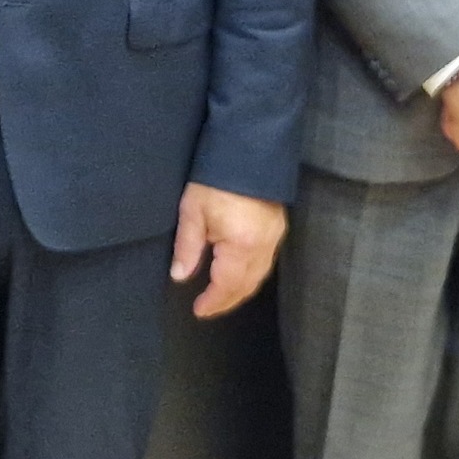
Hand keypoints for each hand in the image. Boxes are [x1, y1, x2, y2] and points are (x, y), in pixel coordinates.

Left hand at [172, 182, 284, 318]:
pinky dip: (251, 274)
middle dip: (228, 300)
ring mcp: (275, 236)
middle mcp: (264, 246)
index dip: (213, 301)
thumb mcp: (193, 211)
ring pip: (259, 275)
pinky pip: (265, 261)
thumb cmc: (215, 179)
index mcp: (242, 245)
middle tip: (208, 308)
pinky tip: (238, 273)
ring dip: (240, 289)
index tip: (198, 310)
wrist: (246, 148)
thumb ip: (187, 247)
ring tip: (220, 295)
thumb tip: (180, 276)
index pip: (227, 285)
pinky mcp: (278, 227)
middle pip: (247, 285)